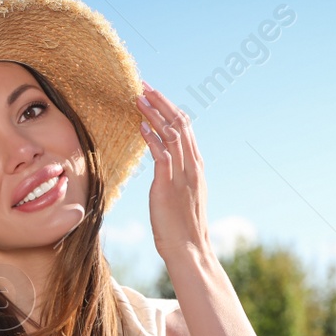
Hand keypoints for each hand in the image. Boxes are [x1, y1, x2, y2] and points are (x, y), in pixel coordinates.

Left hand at [136, 81, 210, 264]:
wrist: (189, 249)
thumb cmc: (183, 227)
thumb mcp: (183, 195)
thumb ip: (177, 176)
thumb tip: (165, 164)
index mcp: (197, 166)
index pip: (186, 128)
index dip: (169, 108)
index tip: (154, 95)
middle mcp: (193, 167)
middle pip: (180, 124)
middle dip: (162, 103)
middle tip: (144, 86)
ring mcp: (183, 176)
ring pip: (172, 135)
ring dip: (154, 115)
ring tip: (138, 99)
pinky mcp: (168, 186)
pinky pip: (162, 156)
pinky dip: (152, 139)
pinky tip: (141, 128)